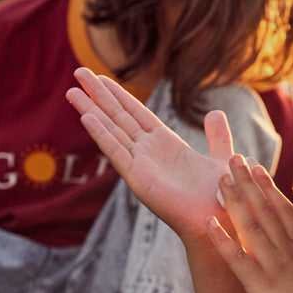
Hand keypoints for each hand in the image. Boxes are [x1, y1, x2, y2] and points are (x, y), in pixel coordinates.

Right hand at [66, 67, 233, 244]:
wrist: (220, 220)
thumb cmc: (221, 196)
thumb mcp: (220, 158)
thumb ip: (217, 136)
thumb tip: (214, 113)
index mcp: (166, 145)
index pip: (137, 113)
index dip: (119, 95)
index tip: (101, 77)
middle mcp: (149, 152)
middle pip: (118, 117)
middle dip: (99, 95)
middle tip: (78, 72)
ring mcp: (141, 165)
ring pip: (111, 131)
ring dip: (91, 110)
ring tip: (71, 91)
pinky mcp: (138, 179)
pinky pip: (117, 152)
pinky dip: (102, 134)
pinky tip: (87, 117)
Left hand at [206, 153, 292, 292]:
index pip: (283, 210)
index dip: (268, 188)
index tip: (257, 168)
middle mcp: (288, 252)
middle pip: (264, 210)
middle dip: (247, 184)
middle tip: (232, 159)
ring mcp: (275, 268)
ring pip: (250, 227)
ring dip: (233, 202)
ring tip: (219, 179)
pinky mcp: (262, 288)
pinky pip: (237, 260)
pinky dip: (222, 240)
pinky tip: (209, 222)